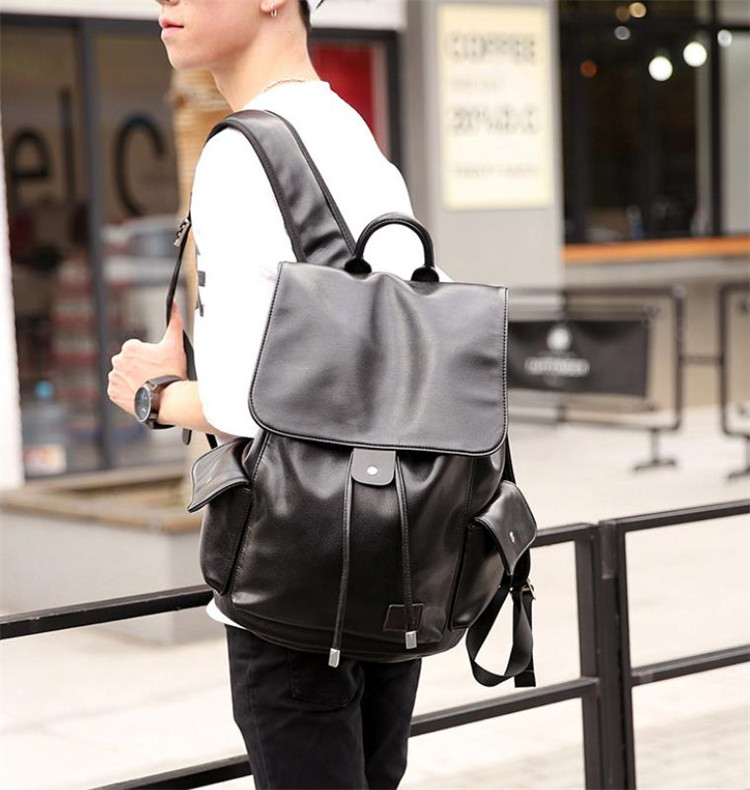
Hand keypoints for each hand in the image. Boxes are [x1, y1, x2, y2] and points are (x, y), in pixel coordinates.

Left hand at [107, 302, 187, 416]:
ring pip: (123, 376)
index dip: (149, 357)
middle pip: (129, 362)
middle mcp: (117, 360)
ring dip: (133, 379)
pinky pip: (118, 390)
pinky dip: (127, 392)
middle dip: (139, 368)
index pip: (137, 350)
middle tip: (154, 377)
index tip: (158, 366)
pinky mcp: (112, 393)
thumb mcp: (175, 344)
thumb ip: (173, 322)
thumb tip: (174, 303)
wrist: (168, 399)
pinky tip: (141, 393)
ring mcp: (114, 377)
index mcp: (130, 347)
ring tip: (149, 386)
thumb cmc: (172, 371)